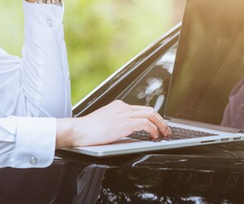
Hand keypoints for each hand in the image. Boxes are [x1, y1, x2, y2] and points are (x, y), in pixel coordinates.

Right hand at [56, 100, 170, 147]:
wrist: (78, 130)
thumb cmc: (87, 130)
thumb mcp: (105, 123)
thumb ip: (116, 123)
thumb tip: (127, 132)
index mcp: (117, 106)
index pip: (140, 109)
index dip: (152, 117)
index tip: (157, 125)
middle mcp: (122, 107)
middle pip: (149, 110)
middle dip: (161, 120)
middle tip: (166, 130)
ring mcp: (123, 114)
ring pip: (151, 114)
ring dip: (160, 125)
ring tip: (164, 134)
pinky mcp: (124, 123)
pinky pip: (146, 124)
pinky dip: (153, 130)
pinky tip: (154, 136)